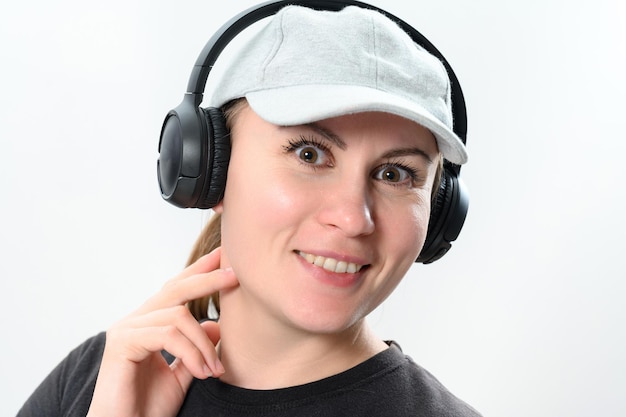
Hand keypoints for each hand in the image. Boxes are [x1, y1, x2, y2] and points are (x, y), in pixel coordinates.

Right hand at [87, 248, 237, 416]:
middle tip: (235, 276)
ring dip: (204, 344)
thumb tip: (217, 324)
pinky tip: (201, 372)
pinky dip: (191, 352)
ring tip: (215, 369)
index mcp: (147, 324)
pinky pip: (168, 335)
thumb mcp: (183, 372)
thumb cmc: (148, 407)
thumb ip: (196, 347)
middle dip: (208, 280)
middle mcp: (134, 321)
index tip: (223, 257)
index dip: (199, 271)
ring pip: (178, 316)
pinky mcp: (122, 343)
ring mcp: (125, 329)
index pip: (175, 290)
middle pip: (176, 290)